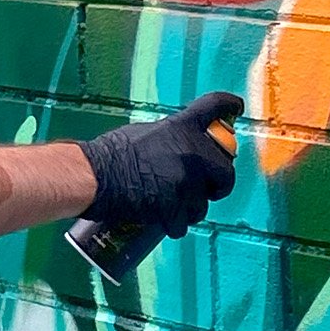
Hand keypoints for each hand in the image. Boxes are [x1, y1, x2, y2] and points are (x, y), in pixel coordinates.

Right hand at [79, 91, 241, 235]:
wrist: (94, 177)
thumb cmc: (109, 153)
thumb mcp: (144, 133)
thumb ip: (170, 137)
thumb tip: (181, 145)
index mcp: (181, 127)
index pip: (214, 106)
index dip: (229, 105)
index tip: (235, 108)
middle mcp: (191, 152)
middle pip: (225, 171)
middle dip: (218, 183)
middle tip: (208, 187)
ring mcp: (185, 182)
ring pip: (203, 204)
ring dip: (192, 207)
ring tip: (174, 206)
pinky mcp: (174, 208)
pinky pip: (184, 223)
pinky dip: (175, 225)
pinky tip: (165, 222)